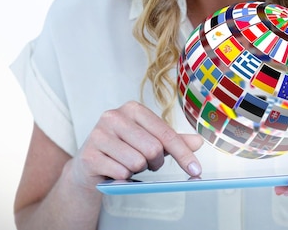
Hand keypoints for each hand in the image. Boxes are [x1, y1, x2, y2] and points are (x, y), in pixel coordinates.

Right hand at [68, 101, 203, 190]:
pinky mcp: (89, 154)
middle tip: (147, 164)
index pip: (165, 133)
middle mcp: (113, 116)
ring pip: (136, 162)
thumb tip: (198, 141)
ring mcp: (98, 134)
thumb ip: (173, 141)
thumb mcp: (150, 142)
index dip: (183, 154)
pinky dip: (122, 178)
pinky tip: (114, 171)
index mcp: (132, 109)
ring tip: (128, 165)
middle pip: (153, 148)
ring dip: (137, 170)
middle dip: (155, 163)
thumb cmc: (123, 149)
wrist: (89, 164)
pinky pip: (120, 173)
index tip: (195, 170)